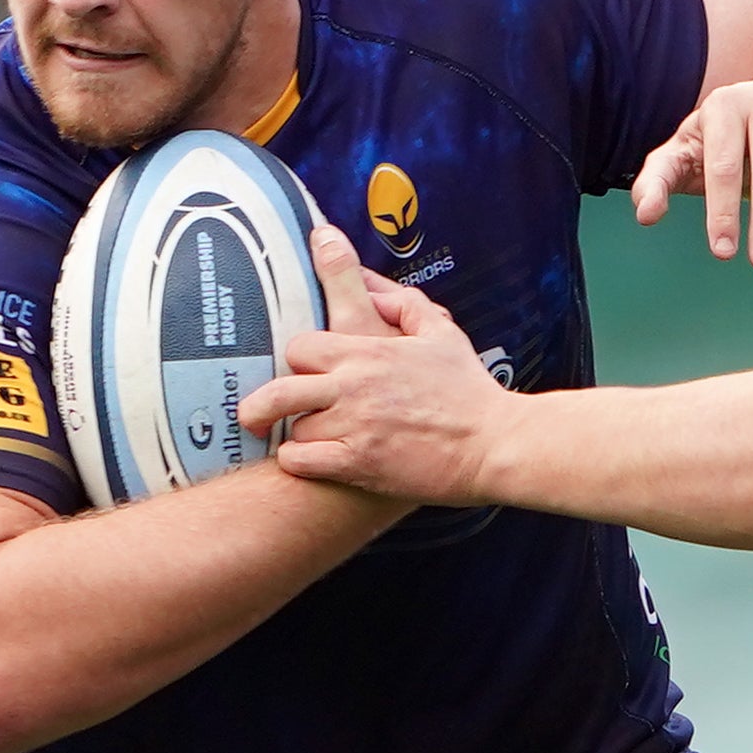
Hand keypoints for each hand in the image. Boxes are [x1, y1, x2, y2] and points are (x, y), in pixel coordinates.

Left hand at [242, 225, 504, 508]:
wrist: (495, 445)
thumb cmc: (470, 391)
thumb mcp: (442, 334)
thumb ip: (404, 304)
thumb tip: (373, 287)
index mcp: (368, 351)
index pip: (300, 348)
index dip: (298, 361)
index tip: (304, 373)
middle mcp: (352, 387)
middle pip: (279, 390)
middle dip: (265, 404)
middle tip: (258, 414)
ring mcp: (353, 427)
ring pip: (292, 429)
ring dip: (296, 435)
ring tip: (301, 441)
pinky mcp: (359, 464)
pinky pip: (301, 462)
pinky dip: (298, 462)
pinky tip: (310, 461)